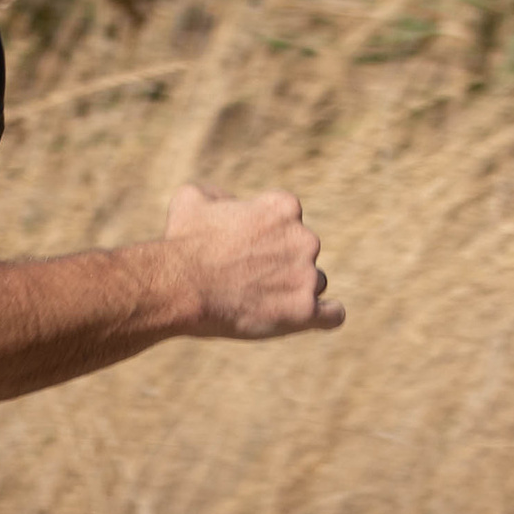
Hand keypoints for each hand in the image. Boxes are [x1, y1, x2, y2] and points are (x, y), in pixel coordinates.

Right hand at [162, 181, 343, 338]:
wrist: (180, 288)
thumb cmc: (184, 244)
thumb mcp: (192, 199)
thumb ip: (218, 196)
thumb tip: (228, 203)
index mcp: (283, 207)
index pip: (287, 220)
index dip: (265, 235)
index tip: (244, 249)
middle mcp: (304, 238)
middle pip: (303, 252)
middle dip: (280, 264)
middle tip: (245, 279)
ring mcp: (307, 276)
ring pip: (314, 283)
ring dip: (294, 290)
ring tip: (259, 302)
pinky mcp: (305, 311)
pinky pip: (332, 315)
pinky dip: (324, 316)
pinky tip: (307, 317)